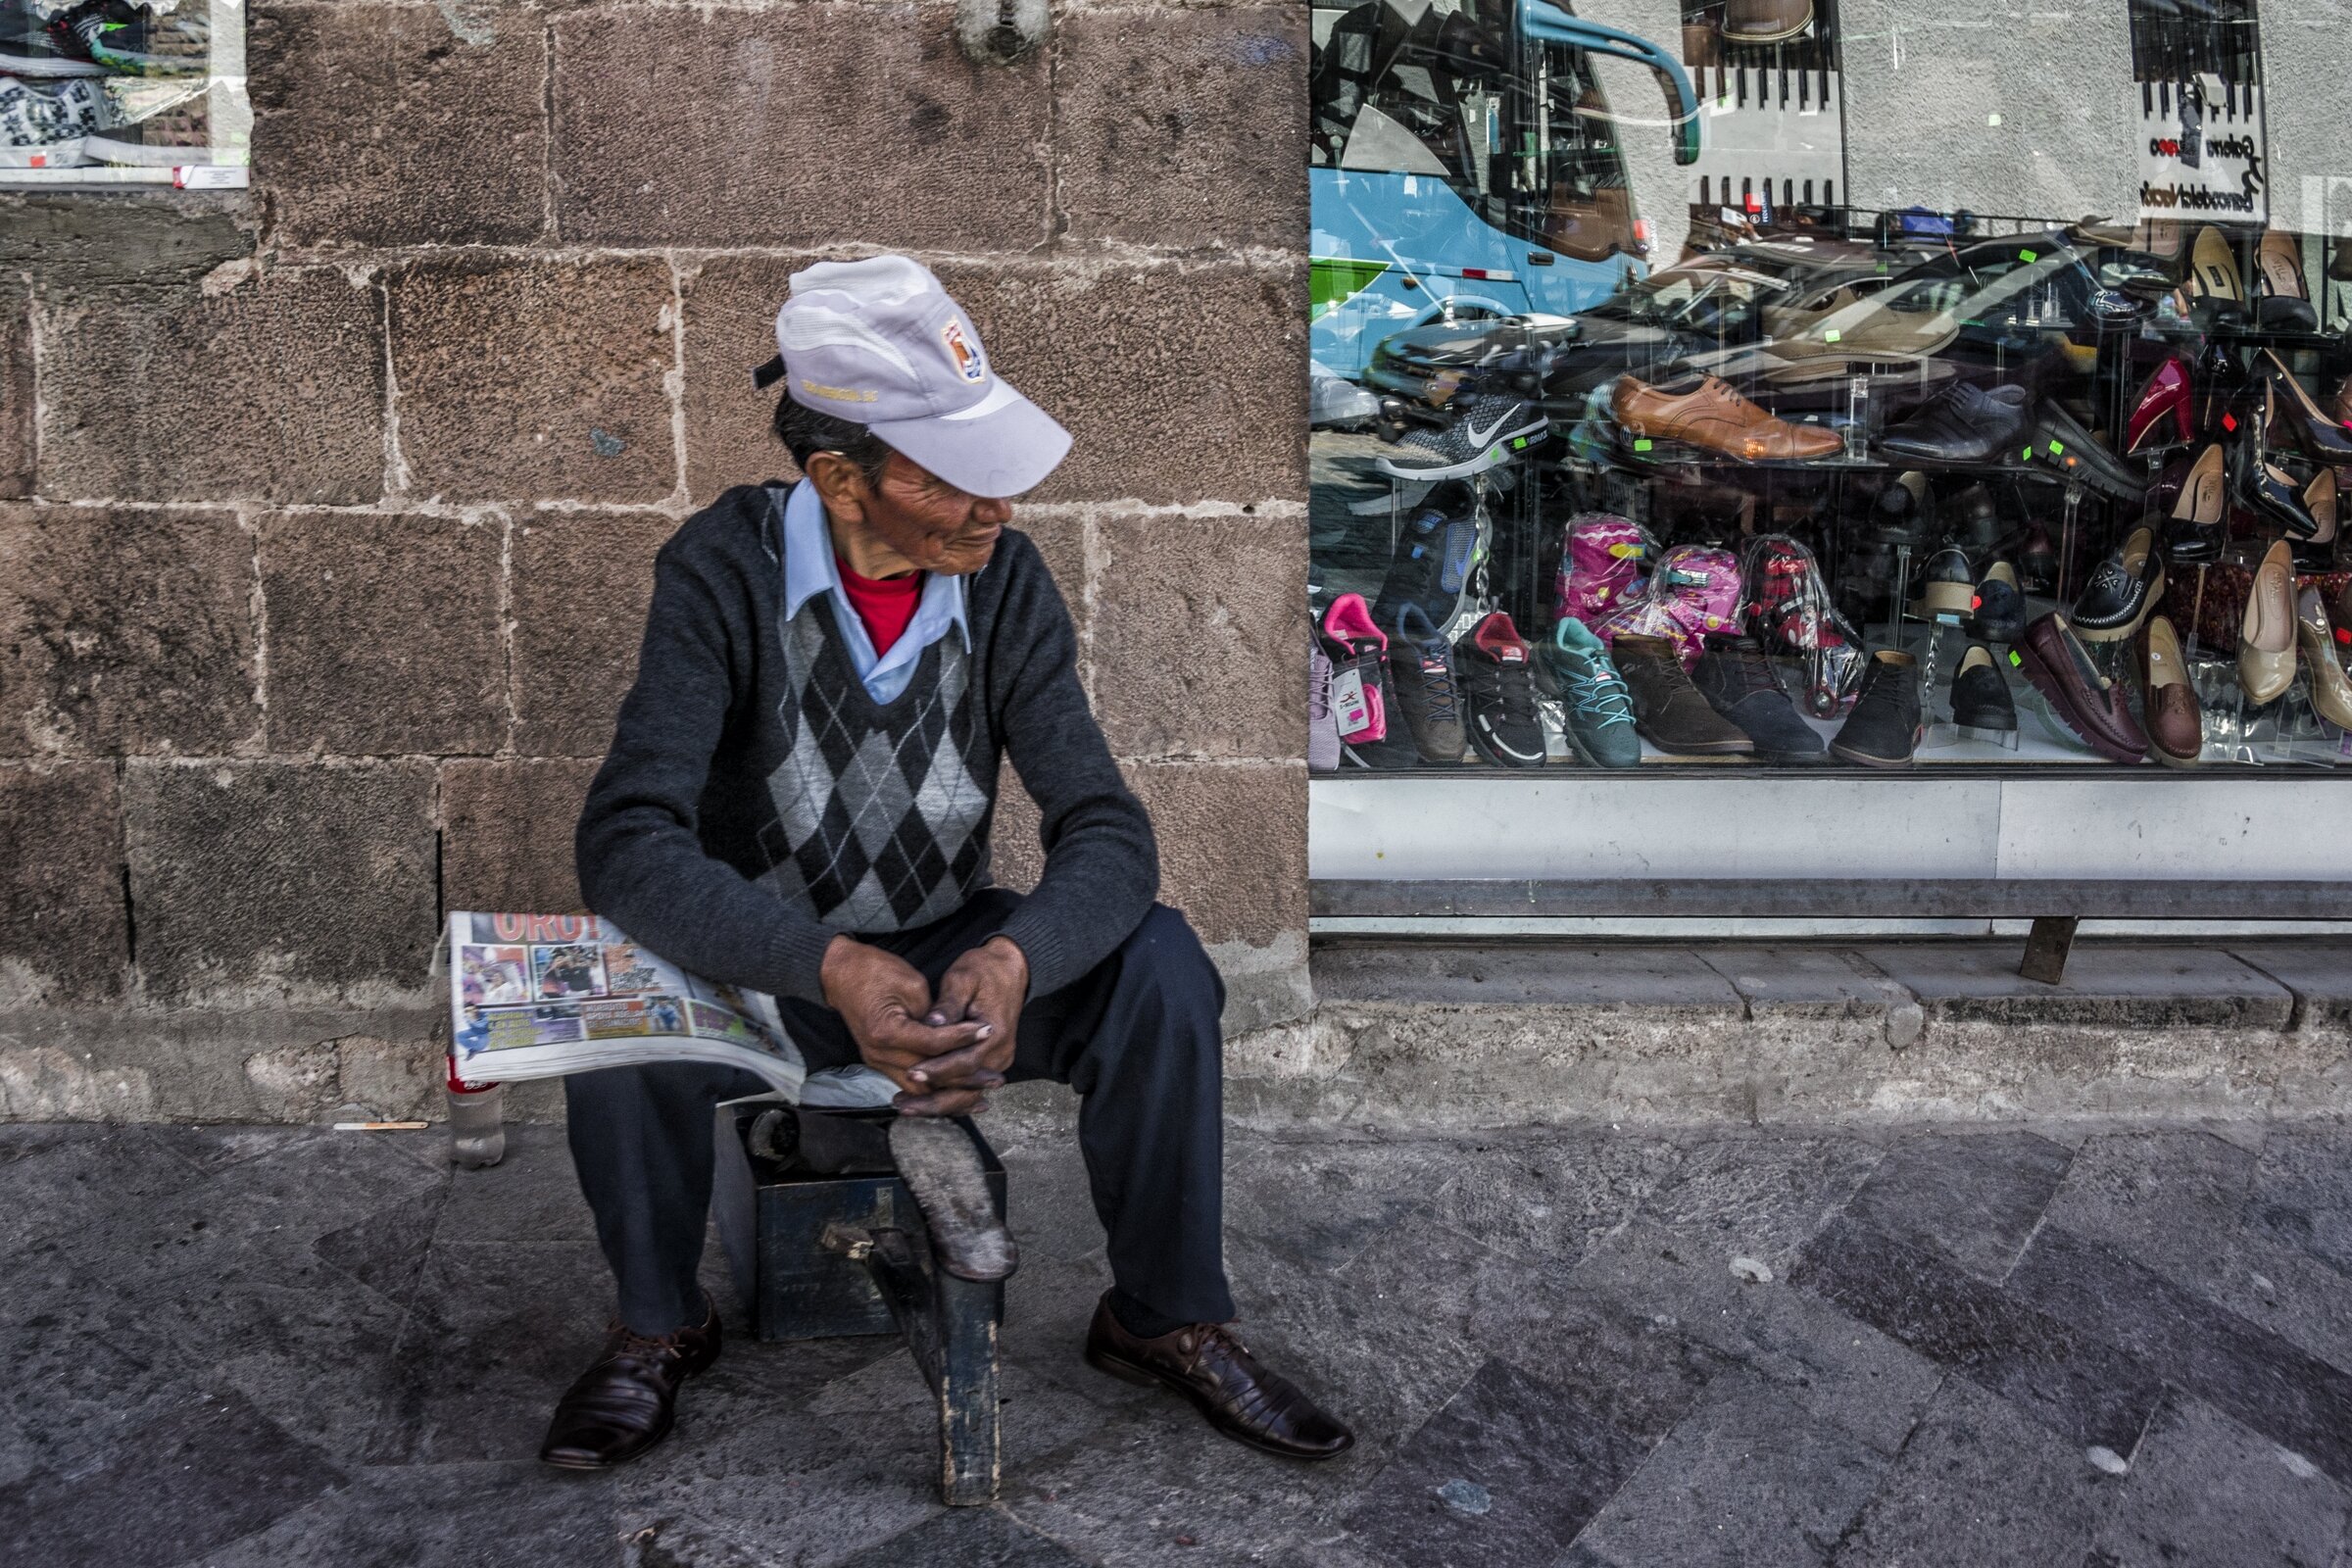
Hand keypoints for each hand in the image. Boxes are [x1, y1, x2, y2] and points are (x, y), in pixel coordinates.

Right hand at [820, 936, 989, 1113]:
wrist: (840, 973)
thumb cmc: (875, 971)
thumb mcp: (911, 984)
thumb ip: (934, 1013)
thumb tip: (956, 1034)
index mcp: (887, 1032)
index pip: (933, 1043)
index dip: (963, 1038)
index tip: (988, 1030)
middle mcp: (880, 1054)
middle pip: (929, 1077)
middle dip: (964, 1079)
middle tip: (995, 1078)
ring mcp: (877, 1061)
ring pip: (920, 1089)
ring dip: (950, 1093)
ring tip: (981, 1096)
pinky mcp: (880, 1062)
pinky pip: (910, 1083)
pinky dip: (934, 1089)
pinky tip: (955, 1093)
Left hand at [897, 936, 1026, 1115]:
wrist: (1010, 969)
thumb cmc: (984, 971)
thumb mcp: (963, 979)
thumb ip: (948, 1005)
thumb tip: (931, 1024)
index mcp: (996, 1033)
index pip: (964, 1062)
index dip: (937, 1070)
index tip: (911, 1072)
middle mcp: (1000, 1053)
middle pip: (967, 1089)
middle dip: (934, 1100)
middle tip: (903, 1104)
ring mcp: (997, 1060)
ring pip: (968, 1093)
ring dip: (938, 1103)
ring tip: (907, 1107)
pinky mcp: (990, 1061)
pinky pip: (968, 1085)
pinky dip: (947, 1095)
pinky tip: (923, 1102)